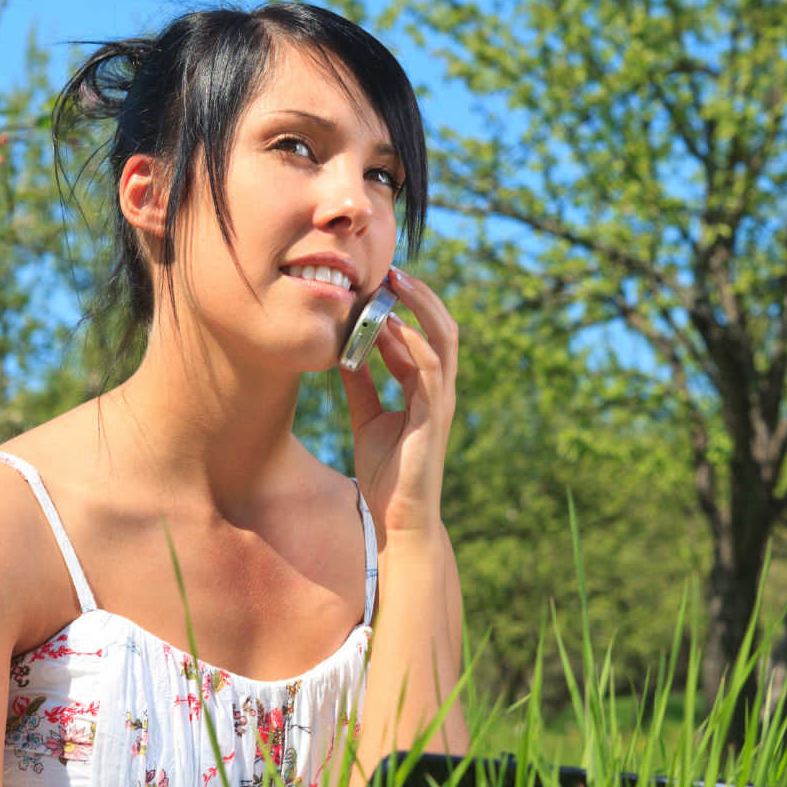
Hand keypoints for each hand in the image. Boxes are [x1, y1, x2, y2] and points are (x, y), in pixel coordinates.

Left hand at [339, 268, 457, 538]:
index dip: (401, 306)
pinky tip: (393, 325)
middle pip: (439, 327)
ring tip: (397, 282)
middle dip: (418, 295)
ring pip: (443, 339)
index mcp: (422, 387)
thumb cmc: (387, 472)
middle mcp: (437, 388)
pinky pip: (430, 369)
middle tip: (391, 269)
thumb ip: (360, 384)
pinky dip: (414, 342)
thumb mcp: (366, 417)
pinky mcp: (435, 416)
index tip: (377, 280)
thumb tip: (343, 352)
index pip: (417, 335)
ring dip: (421, 307)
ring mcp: (440, 400)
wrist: (398, 517)